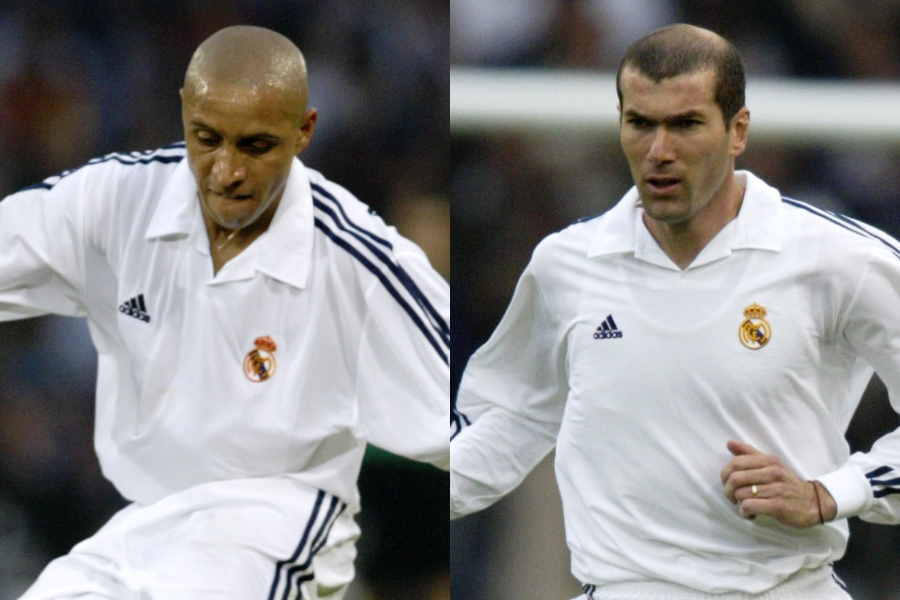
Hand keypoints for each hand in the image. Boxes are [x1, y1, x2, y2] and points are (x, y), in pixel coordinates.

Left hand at [719, 440, 836, 527]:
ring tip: (745, 506)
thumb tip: (729, 443)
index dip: (725, 474)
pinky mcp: (778, 506)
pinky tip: (750, 514)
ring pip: (741, 494)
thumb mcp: (771, 464)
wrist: (814, 502)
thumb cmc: (786, 483)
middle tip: (732, 497)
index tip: (727, 483)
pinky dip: (745, 512)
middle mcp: (773, 472)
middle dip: (728, 490)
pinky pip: (749, 506)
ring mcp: (776, 489)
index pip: (736, 462)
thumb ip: (749, 453)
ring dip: (738, 503)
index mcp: (769, 460)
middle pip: (735, 478)